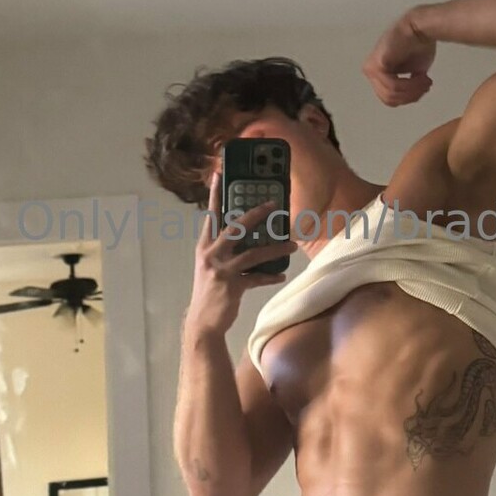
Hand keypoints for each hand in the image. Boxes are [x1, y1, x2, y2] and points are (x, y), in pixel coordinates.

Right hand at [184, 164, 287, 339]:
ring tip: (292, 245)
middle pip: (235, 227)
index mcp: (204, 246)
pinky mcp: (232, 286)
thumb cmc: (210, 291)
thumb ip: (223, 249)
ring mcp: (221, 270)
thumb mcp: (210, 265)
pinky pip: (257, 278)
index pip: (211, 215)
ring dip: (275, 249)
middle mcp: (211, 254)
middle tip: (274, 204)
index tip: (219, 174)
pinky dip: (270, 277)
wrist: (203, 322)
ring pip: (253, 253)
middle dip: (256, 214)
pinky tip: (281, 275)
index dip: (215, 194)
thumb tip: (247, 235)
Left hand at [362, 12, 435, 106]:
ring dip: (413, 90)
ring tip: (425, 80)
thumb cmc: (418, 45)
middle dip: (411, 96)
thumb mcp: (412, 72)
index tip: (424, 89)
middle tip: (426, 86)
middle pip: (389, 99)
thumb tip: (409, 97)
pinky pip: (393, 86)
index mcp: (377, 73)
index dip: (409, 98)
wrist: (421, 28)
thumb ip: (405, 85)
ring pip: (392, 94)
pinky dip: (411, 85)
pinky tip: (421, 76)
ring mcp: (371, 68)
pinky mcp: (377, 65)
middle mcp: (370, 71)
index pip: (389, 99)